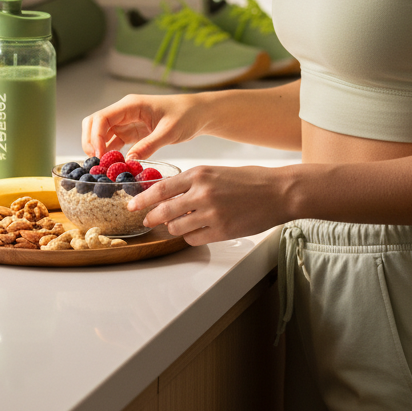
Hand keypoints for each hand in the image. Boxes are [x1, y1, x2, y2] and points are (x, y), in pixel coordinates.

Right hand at [81, 93, 207, 159]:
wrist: (198, 113)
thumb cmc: (186, 115)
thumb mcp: (169, 132)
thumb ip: (149, 145)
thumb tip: (129, 162)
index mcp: (130, 105)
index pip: (102, 118)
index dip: (94, 137)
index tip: (98, 156)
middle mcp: (124, 111)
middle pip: (94, 123)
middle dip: (90, 142)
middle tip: (96, 163)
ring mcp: (126, 122)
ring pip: (101, 134)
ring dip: (98, 149)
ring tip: (102, 168)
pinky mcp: (132, 132)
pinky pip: (113, 142)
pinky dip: (109, 153)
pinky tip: (113, 166)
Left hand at [127, 164, 283, 244]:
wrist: (278, 192)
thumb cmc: (250, 180)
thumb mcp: (216, 172)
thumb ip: (193, 182)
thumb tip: (171, 195)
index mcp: (199, 174)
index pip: (161, 188)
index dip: (143, 198)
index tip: (133, 204)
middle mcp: (202, 193)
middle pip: (163, 211)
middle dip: (151, 218)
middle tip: (146, 220)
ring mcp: (211, 214)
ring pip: (176, 227)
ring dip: (173, 228)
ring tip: (177, 224)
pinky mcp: (221, 231)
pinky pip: (193, 238)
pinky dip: (190, 236)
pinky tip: (196, 230)